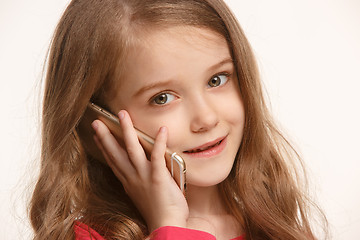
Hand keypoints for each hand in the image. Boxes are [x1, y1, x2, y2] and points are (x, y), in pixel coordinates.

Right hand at [91, 110, 188, 231]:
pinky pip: (157, 156)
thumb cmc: (158, 211)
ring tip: (122, 114)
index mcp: (129, 182)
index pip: (113, 161)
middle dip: (105, 136)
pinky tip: (162, 129)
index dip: (104, 147)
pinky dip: (159, 142)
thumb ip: (140, 180)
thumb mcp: (144, 194)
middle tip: (96, 122)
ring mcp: (144, 177)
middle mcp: (133, 177)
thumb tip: (140, 170)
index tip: (96, 136)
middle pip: (115, 153)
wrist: (166, 225)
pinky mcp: (157, 178)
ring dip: (126, 130)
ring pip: (132, 149)